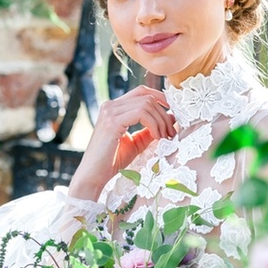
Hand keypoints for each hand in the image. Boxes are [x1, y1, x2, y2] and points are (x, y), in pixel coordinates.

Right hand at [68, 86, 175, 201]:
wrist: (94, 175)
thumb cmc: (113, 160)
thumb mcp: (137, 142)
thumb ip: (151, 129)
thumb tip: (172, 118)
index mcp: (114, 107)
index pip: (141, 92)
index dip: (160, 98)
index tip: (173, 113)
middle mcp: (110, 105)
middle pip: (147, 97)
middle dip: (164, 114)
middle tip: (171, 132)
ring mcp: (110, 111)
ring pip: (146, 104)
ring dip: (160, 120)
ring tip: (164, 137)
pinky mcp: (112, 121)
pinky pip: (141, 113)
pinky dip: (153, 124)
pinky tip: (156, 136)